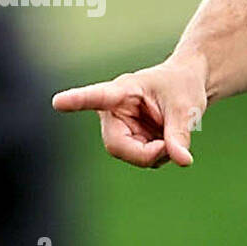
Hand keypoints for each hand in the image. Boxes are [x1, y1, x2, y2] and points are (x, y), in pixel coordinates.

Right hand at [52, 55, 207, 167]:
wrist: (187, 84)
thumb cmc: (182, 86)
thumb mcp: (186, 106)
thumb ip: (180, 133)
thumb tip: (183, 161)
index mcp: (122, 92)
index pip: (98, 97)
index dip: (78, 100)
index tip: (59, 102)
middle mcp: (114, 111)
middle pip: (116, 144)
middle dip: (145, 154)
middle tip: (173, 149)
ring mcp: (120, 128)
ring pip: (130, 155)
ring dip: (157, 154)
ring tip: (174, 135)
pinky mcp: (129, 140)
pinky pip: (142, 159)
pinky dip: (160, 156)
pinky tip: (169, 141)